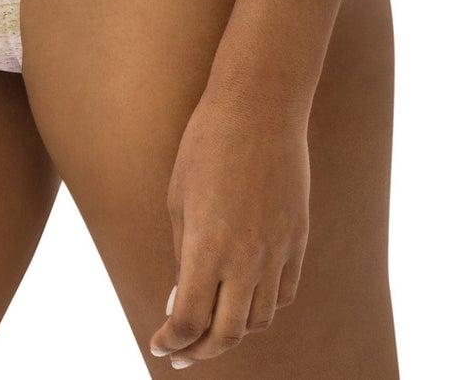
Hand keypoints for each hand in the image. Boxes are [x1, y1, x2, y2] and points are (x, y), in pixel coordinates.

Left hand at [147, 87, 309, 364]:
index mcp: (206, 247)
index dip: (171, 341)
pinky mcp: (298, 238)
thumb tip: (182, 298)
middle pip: (227, 333)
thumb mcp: (179, 199)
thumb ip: (183, 255)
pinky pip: (284, 292)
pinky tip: (246, 298)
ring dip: (233, 330)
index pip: (189, 321)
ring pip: (260, 319)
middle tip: (181, 352)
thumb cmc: (207, 145)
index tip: (159, 344)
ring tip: (213, 325)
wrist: (260, 105)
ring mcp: (278, 250)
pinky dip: (263, 306)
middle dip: (200, 351)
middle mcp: (245, 257)